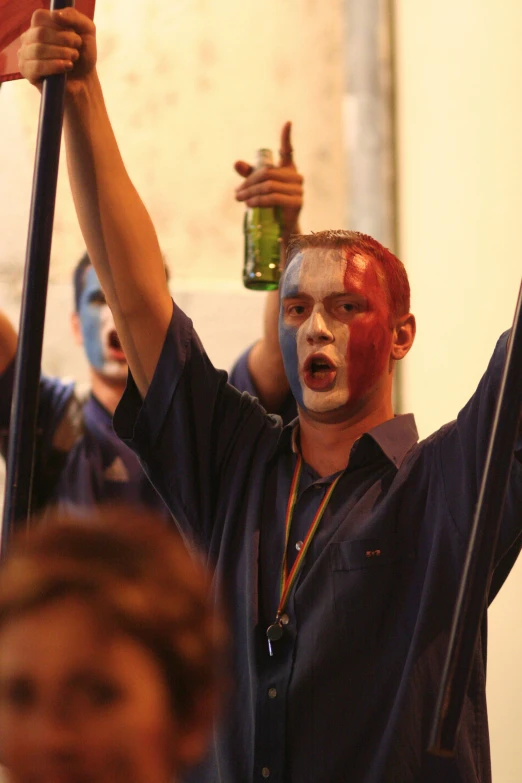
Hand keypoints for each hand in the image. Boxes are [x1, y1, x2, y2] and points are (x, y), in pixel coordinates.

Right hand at [18, 7, 96, 90]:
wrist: (85, 80)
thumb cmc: (83, 54)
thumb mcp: (86, 30)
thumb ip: (73, 16)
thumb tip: (55, 14)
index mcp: (39, 25)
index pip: (40, 17)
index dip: (60, 26)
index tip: (75, 36)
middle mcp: (29, 38)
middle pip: (40, 34)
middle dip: (63, 41)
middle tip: (76, 51)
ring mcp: (26, 55)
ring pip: (38, 50)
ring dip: (61, 54)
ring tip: (73, 60)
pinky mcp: (28, 73)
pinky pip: (37, 67)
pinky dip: (54, 66)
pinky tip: (66, 67)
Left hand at [234, 121, 303, 239]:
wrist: (282, 230)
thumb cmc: (270, 206)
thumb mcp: (257, 187)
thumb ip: (248, 174)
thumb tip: (236, 163)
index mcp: (288, 169)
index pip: (288, 151)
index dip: (286, 137)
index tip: (288, 122)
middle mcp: (296, 177)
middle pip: (267, 173)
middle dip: (249, 182)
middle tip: (236, 193)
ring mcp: (298, 190)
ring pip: (269, 186)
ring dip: (250, 193)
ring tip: (239, 200)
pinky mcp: (297, 203)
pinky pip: (274, 198)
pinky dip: (259, 200)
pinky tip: (249, 205)